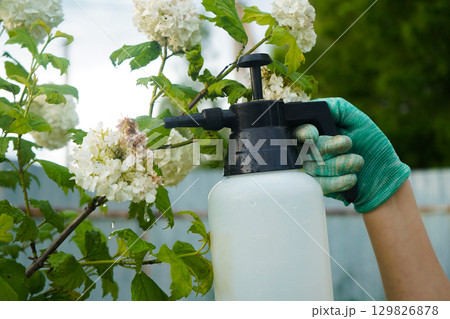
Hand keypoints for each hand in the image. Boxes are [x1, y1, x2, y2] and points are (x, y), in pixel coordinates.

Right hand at [295, 97, 409, 212]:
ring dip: (343, 163)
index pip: (295, 130)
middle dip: (330, 146)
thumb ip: (337, 108)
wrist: (384, 175)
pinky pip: (321, 184)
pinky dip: (341, 181)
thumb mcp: (358, 120)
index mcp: (315, 132)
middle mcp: (309, 150)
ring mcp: (312, 170)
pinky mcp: (318, 187)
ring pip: (316, 167)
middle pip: (305, 148)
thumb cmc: (371, 146)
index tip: (313, 134)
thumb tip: (317, 104)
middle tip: (348, 144)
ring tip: (358, 161)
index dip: (303, 132)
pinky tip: (353, 177)